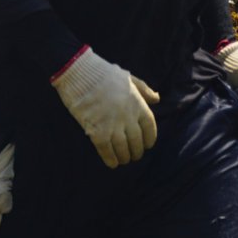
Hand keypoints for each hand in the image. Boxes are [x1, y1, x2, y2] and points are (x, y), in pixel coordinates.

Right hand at [52, 48, 159, 166]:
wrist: (80, 74)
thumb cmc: (104, 74)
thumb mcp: (129, 78)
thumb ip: (144, 89)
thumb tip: (157, 99)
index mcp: (137, 103)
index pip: (149, 127)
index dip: (150, 138)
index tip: (148, 145)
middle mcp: (127, 117)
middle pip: (137, 141)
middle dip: (137, 151)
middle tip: (134, 156)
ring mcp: (112, 125)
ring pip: (123, 149)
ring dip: (124, 157)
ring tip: (123, 160)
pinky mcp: (96, 131)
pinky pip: (106, 150)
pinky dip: (110, 159)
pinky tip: (112, 163)